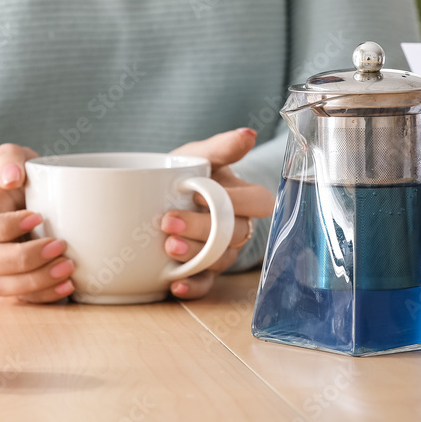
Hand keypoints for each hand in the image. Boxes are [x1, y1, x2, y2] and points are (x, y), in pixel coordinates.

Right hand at [0, 144, 75, 302]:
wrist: (31, 203)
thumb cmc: (21, 180)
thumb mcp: (15, 158)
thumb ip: (9, 157)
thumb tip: (10, 177)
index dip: (6, 226)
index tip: (38, 216)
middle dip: (24, 259)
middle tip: (60, 245)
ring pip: (3, 287)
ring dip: (36, 281)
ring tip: (68, 268)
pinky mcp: (13, 287)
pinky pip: (23, 300)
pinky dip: (46, 296)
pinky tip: (69, 285)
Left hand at [164, 128, 274, 299]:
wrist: (161, 196)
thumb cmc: (188, 173)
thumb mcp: (200, 156)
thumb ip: (221, 147)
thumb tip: (248, 134)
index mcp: (244, 198)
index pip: (259, 203)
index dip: (234, 202)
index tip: (198, 194)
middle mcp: (238, 228)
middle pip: (235, 235)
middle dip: (203, 230)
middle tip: (168, 222)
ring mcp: (222, 253)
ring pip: (220, 261)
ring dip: (195, 257)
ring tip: (167, 248)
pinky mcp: (204, 273)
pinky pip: (205, 285)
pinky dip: (192, 287)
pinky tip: (174, 284)